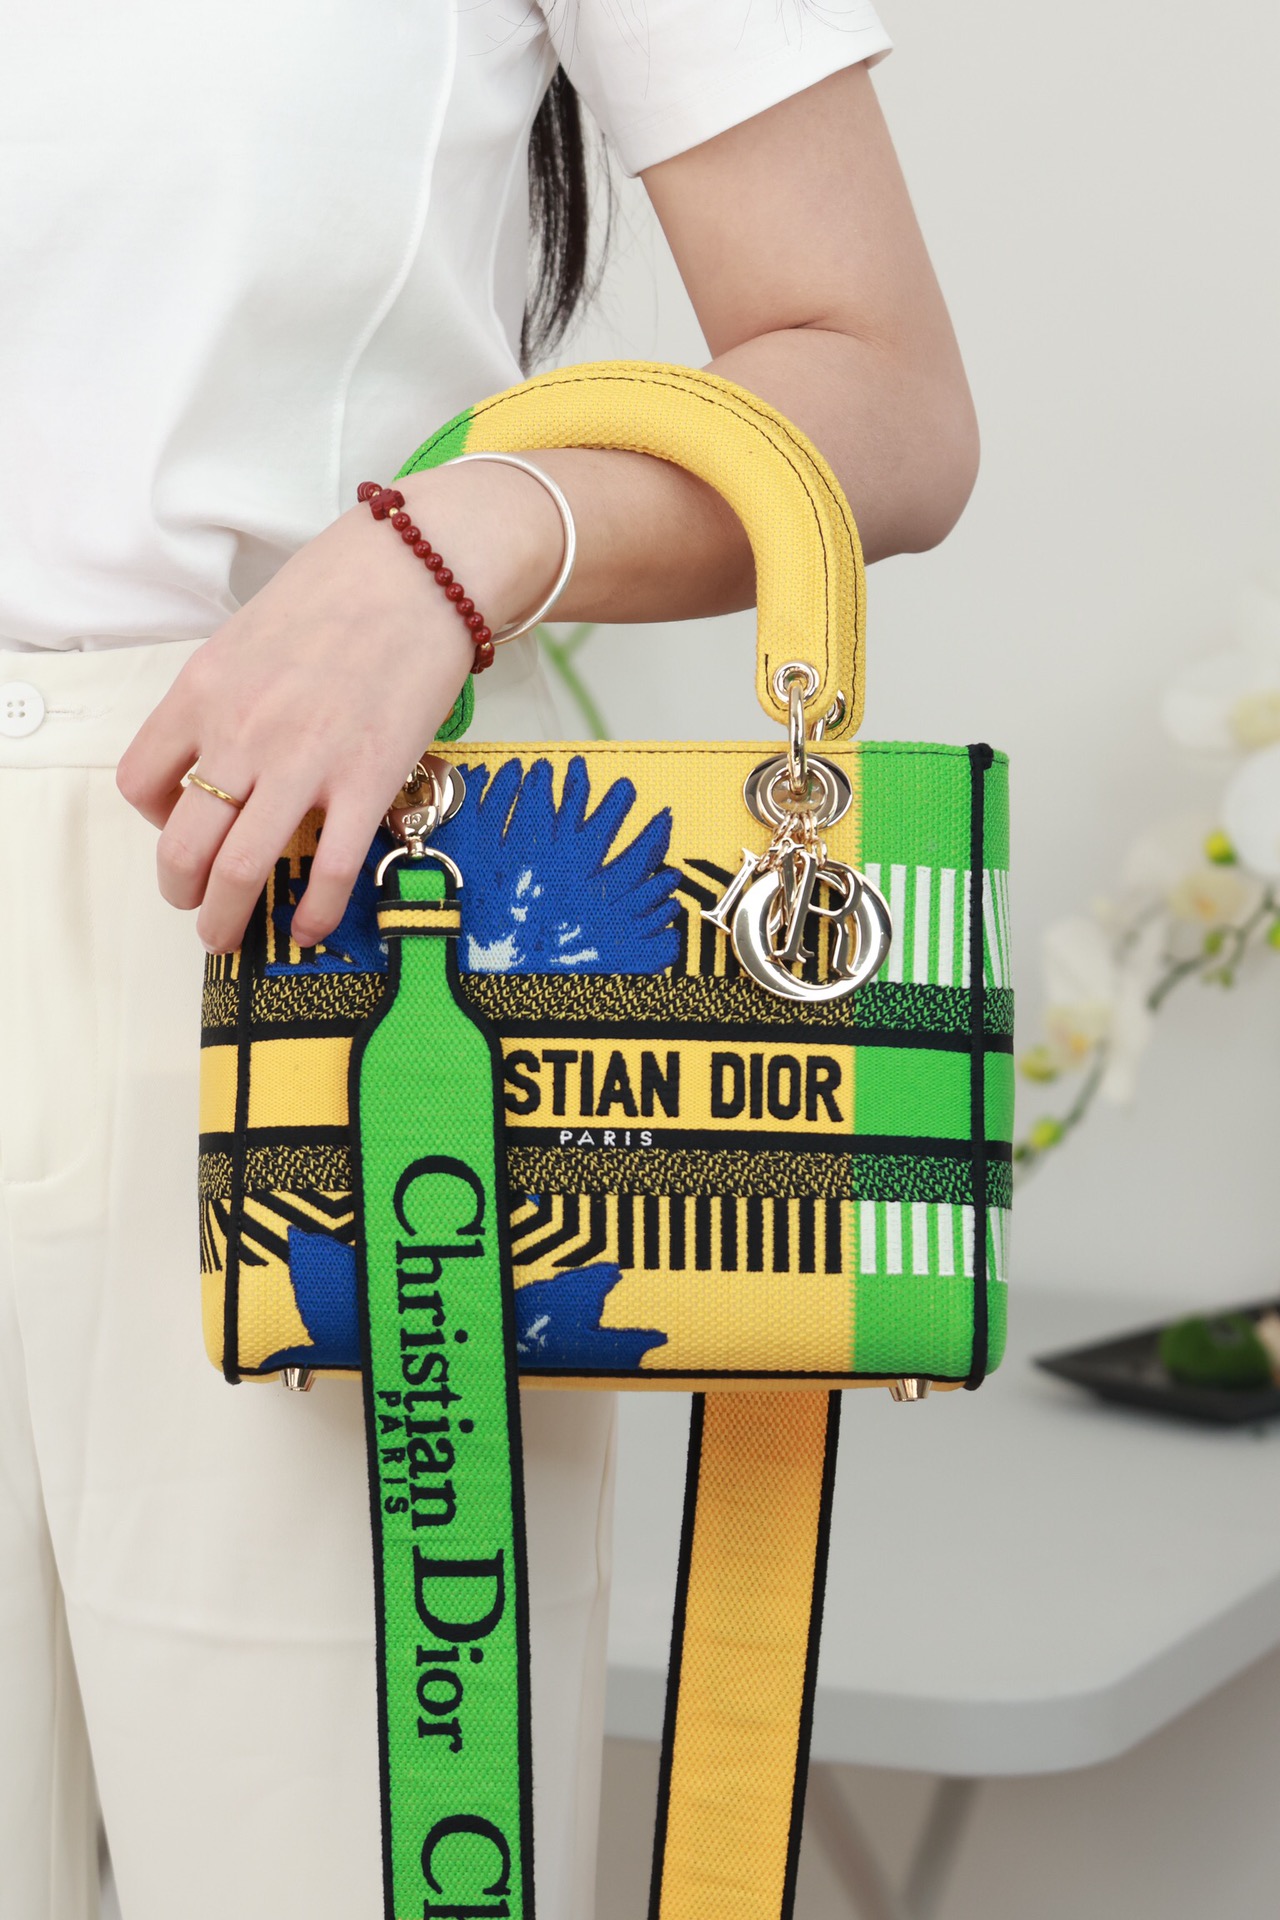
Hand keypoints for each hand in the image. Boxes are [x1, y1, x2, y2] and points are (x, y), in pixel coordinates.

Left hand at [116, 462, 563, 952]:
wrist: (421, 571)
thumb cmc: (342, 590)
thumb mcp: (250, 635)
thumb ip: (226, 697)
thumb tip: (225, 749)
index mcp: (204, 692)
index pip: (141, 782)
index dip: (154, 819)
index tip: (178, 824)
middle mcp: (243, 735)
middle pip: (182, 845)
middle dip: (181, 891)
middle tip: (196, 905)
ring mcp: (305, 764)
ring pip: (240, 870)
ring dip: (227, 918)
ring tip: (231, 933)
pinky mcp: (368, 783)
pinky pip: (331, 870)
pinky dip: (313, 913)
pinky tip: (309, 928)